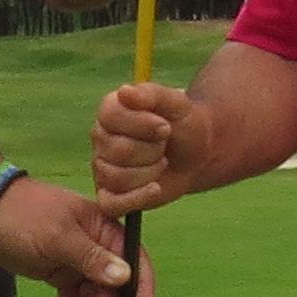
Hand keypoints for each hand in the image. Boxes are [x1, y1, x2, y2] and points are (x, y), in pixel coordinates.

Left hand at [0, 172, 136, 296]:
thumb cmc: (24, 215)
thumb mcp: (58, 236)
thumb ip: (91, 258)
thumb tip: (125, 276)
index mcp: (105, 228)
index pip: (135, 259)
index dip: (141, 288)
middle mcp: (98, 245)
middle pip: (114, 285)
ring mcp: (80, 260)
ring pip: (95, 294)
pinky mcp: (64, 271)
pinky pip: (77, 295)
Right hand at [91, 81, 202, 214]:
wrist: (196, 154)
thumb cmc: (183, 125)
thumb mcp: (176, 103)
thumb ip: (151, 94)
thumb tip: (124, 92)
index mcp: (110, 111)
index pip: (110, 117)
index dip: (142, 124)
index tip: (165, 127)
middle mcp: (100, 138)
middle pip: (117, 151)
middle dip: (152, 150)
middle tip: (164, 145)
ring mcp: (102, 168)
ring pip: (117, 176)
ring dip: (150, 172)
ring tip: (161, 162)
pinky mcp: (111, 195)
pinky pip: (111, 204)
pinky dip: (137, 198)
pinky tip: (155, 188)